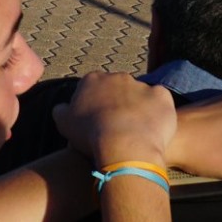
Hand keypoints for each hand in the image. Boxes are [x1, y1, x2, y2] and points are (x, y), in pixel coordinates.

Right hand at [54, 71, 176, 169]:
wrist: (124, 145)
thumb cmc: (91, 135)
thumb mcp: (63, 123)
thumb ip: (61, 110)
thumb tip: (62, 107)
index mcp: (92, 79)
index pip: (94, 88)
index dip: (96, 105)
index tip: (98, 121)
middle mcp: (117, 76)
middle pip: (118, 88)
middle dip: (118, 103)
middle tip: (118, 125)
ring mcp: (141, 85)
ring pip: (140, 94)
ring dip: (138, 107)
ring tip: (137, 130)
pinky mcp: (161, 96)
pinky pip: (161, 100)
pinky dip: (159, 110)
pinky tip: (154, 126)